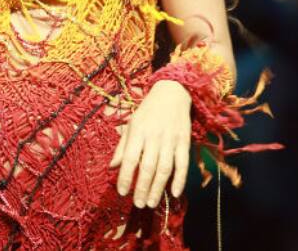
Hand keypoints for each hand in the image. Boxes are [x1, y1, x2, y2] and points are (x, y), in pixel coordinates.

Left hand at [110, 80, 191, 208]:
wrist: (172, 92)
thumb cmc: (148, 111)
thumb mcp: (131, 124)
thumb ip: (123, 146)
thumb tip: (112, 167)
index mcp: (138, 131)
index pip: (130, 158)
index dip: (125, 177)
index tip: (121, 192)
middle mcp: (154, 136)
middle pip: (148, 167)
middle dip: (142, 188)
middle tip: (138, 204)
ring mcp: (171, 139)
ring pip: (165, 168)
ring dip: (158, 188)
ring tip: (151, 203)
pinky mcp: (184, 141)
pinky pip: (183, 164)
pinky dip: (180, 179)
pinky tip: (174, 193)